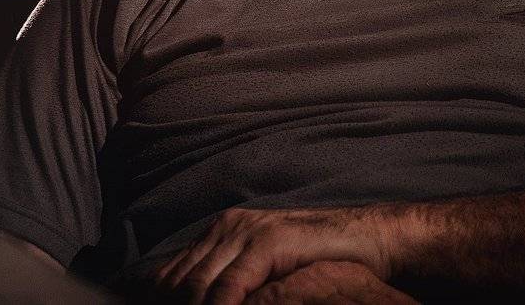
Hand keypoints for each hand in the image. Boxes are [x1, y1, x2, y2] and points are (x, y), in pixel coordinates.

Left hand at [153, 206, 402, 304]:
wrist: (365, 240)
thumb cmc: (317, 262)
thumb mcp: (264, 272)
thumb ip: (232, 282)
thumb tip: (199, 301)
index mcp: (220, 231)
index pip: (171, 274)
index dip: (159, 302)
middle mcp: (226, 226)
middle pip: (178, 281)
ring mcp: (246, 232)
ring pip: (197, 285)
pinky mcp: (267, 243)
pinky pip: (228, 287)